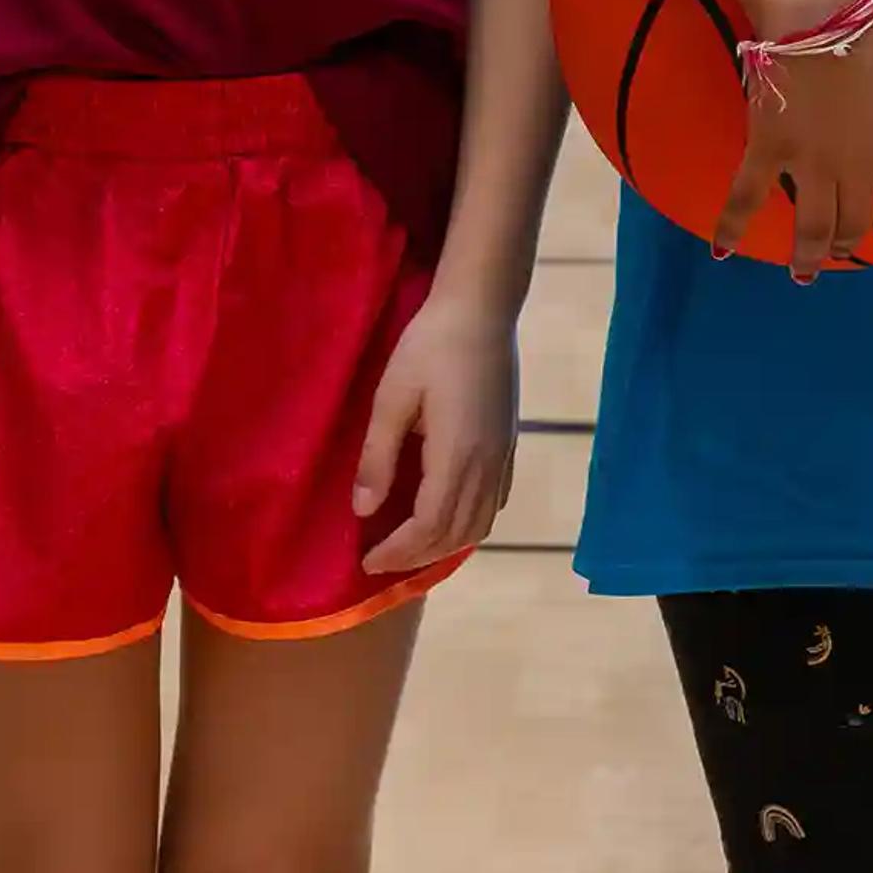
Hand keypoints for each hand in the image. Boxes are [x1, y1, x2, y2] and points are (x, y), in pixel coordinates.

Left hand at [355, 288, 518, 575]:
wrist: (482, 310)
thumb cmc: (430, 346)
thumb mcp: (391, 397)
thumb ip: (378, 457)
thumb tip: (363, 510)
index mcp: (456, 457)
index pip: (428, 526)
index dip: (398, 551)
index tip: (366, 561)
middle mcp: (486, 466)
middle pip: (456, 534)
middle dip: (417, 557)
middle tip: (381, 561)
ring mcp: (503, 457)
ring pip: (481, 524)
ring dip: (446, 545)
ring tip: (411, 547)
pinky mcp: (509, 445)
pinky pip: (495, 504)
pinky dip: (470, 525)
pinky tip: (449, 518)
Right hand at [718, 14, 872, 283]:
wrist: (817, 14)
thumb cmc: (871, 43)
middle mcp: (858, 168)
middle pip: (852, 223)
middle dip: (846, 242)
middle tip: (835, 247)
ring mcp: (811, 163)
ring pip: (811, 227)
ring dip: (807, 257)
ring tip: (802, 274)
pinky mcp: (769, 149)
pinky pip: (748, 197)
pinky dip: (732, 227)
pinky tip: (723, 251)